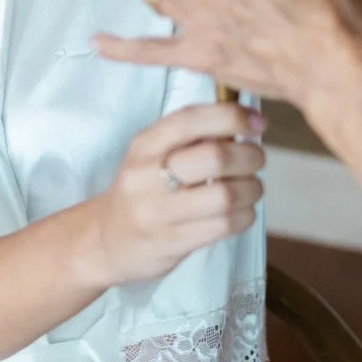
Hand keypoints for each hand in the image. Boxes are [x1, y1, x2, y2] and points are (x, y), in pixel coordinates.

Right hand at [82, 102, 265, 286]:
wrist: (103, 239)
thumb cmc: (141, 187)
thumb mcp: (152, 153)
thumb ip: (191, 136)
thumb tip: (245, 120)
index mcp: (145, 144)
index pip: (192, 119)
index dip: (233, 117)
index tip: (258, 124)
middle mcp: (147, 174)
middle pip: (215, 158)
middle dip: (249, 156)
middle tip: (258, 159)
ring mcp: (157, 212)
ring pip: (224, 196)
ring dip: (251, 189)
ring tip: (253, 188)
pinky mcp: (170, 243)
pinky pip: (222, 227)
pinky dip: (244, 216)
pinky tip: (243, 212)